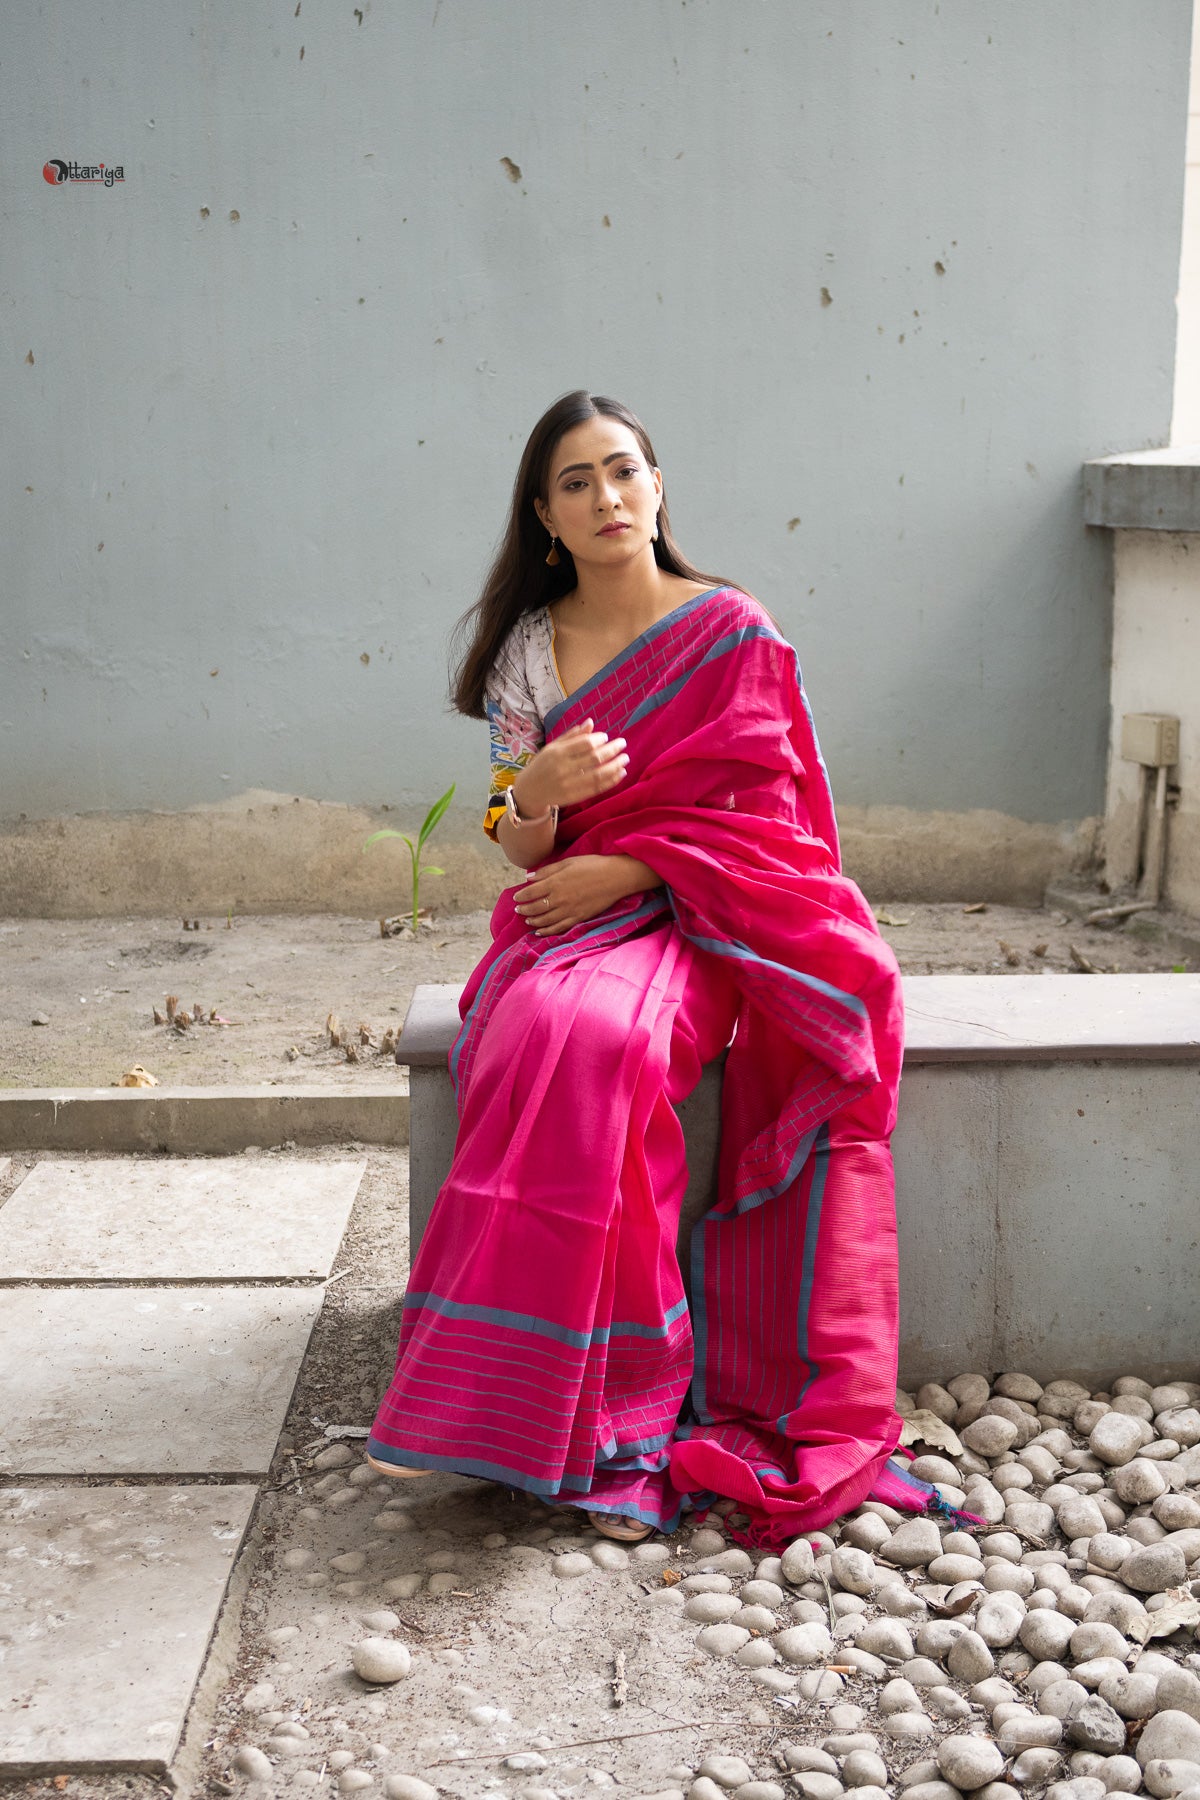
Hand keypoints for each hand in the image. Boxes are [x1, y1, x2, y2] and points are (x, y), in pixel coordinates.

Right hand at [513, 719, 627, 815]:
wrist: (529, 791)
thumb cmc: (542, 765)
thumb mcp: (552, 747)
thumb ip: (572, 735)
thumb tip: (590, 722)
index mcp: (557, 753)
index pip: (584, 744)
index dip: (599, 739)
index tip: (606, 737)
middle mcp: (563, 768)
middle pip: (594, 758)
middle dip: (612, 750)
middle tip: (623, 744)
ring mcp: (569, 784)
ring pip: (598, 775)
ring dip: (615, 766)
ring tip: (625, 759)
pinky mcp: (573, 797)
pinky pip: (596, 788)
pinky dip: (611, 781)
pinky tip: (620, 774)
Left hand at [514, 854, 660, 935]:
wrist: (616, 877)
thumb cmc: (592, 865)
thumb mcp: (568, 862)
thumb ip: (547, 871)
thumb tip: (528, 877)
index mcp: (555, 883)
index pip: (531, 892)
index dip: (521, 896)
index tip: (516, 897)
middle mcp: (559, 899)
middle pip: (535, 908)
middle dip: (524, 910)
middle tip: (518, 910)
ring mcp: (569, 910)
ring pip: (545, 920)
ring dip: (533, 921)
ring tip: (527, 920)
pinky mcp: (578, 918)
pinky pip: (559, 928)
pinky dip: (547, 931)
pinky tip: (540, 932)